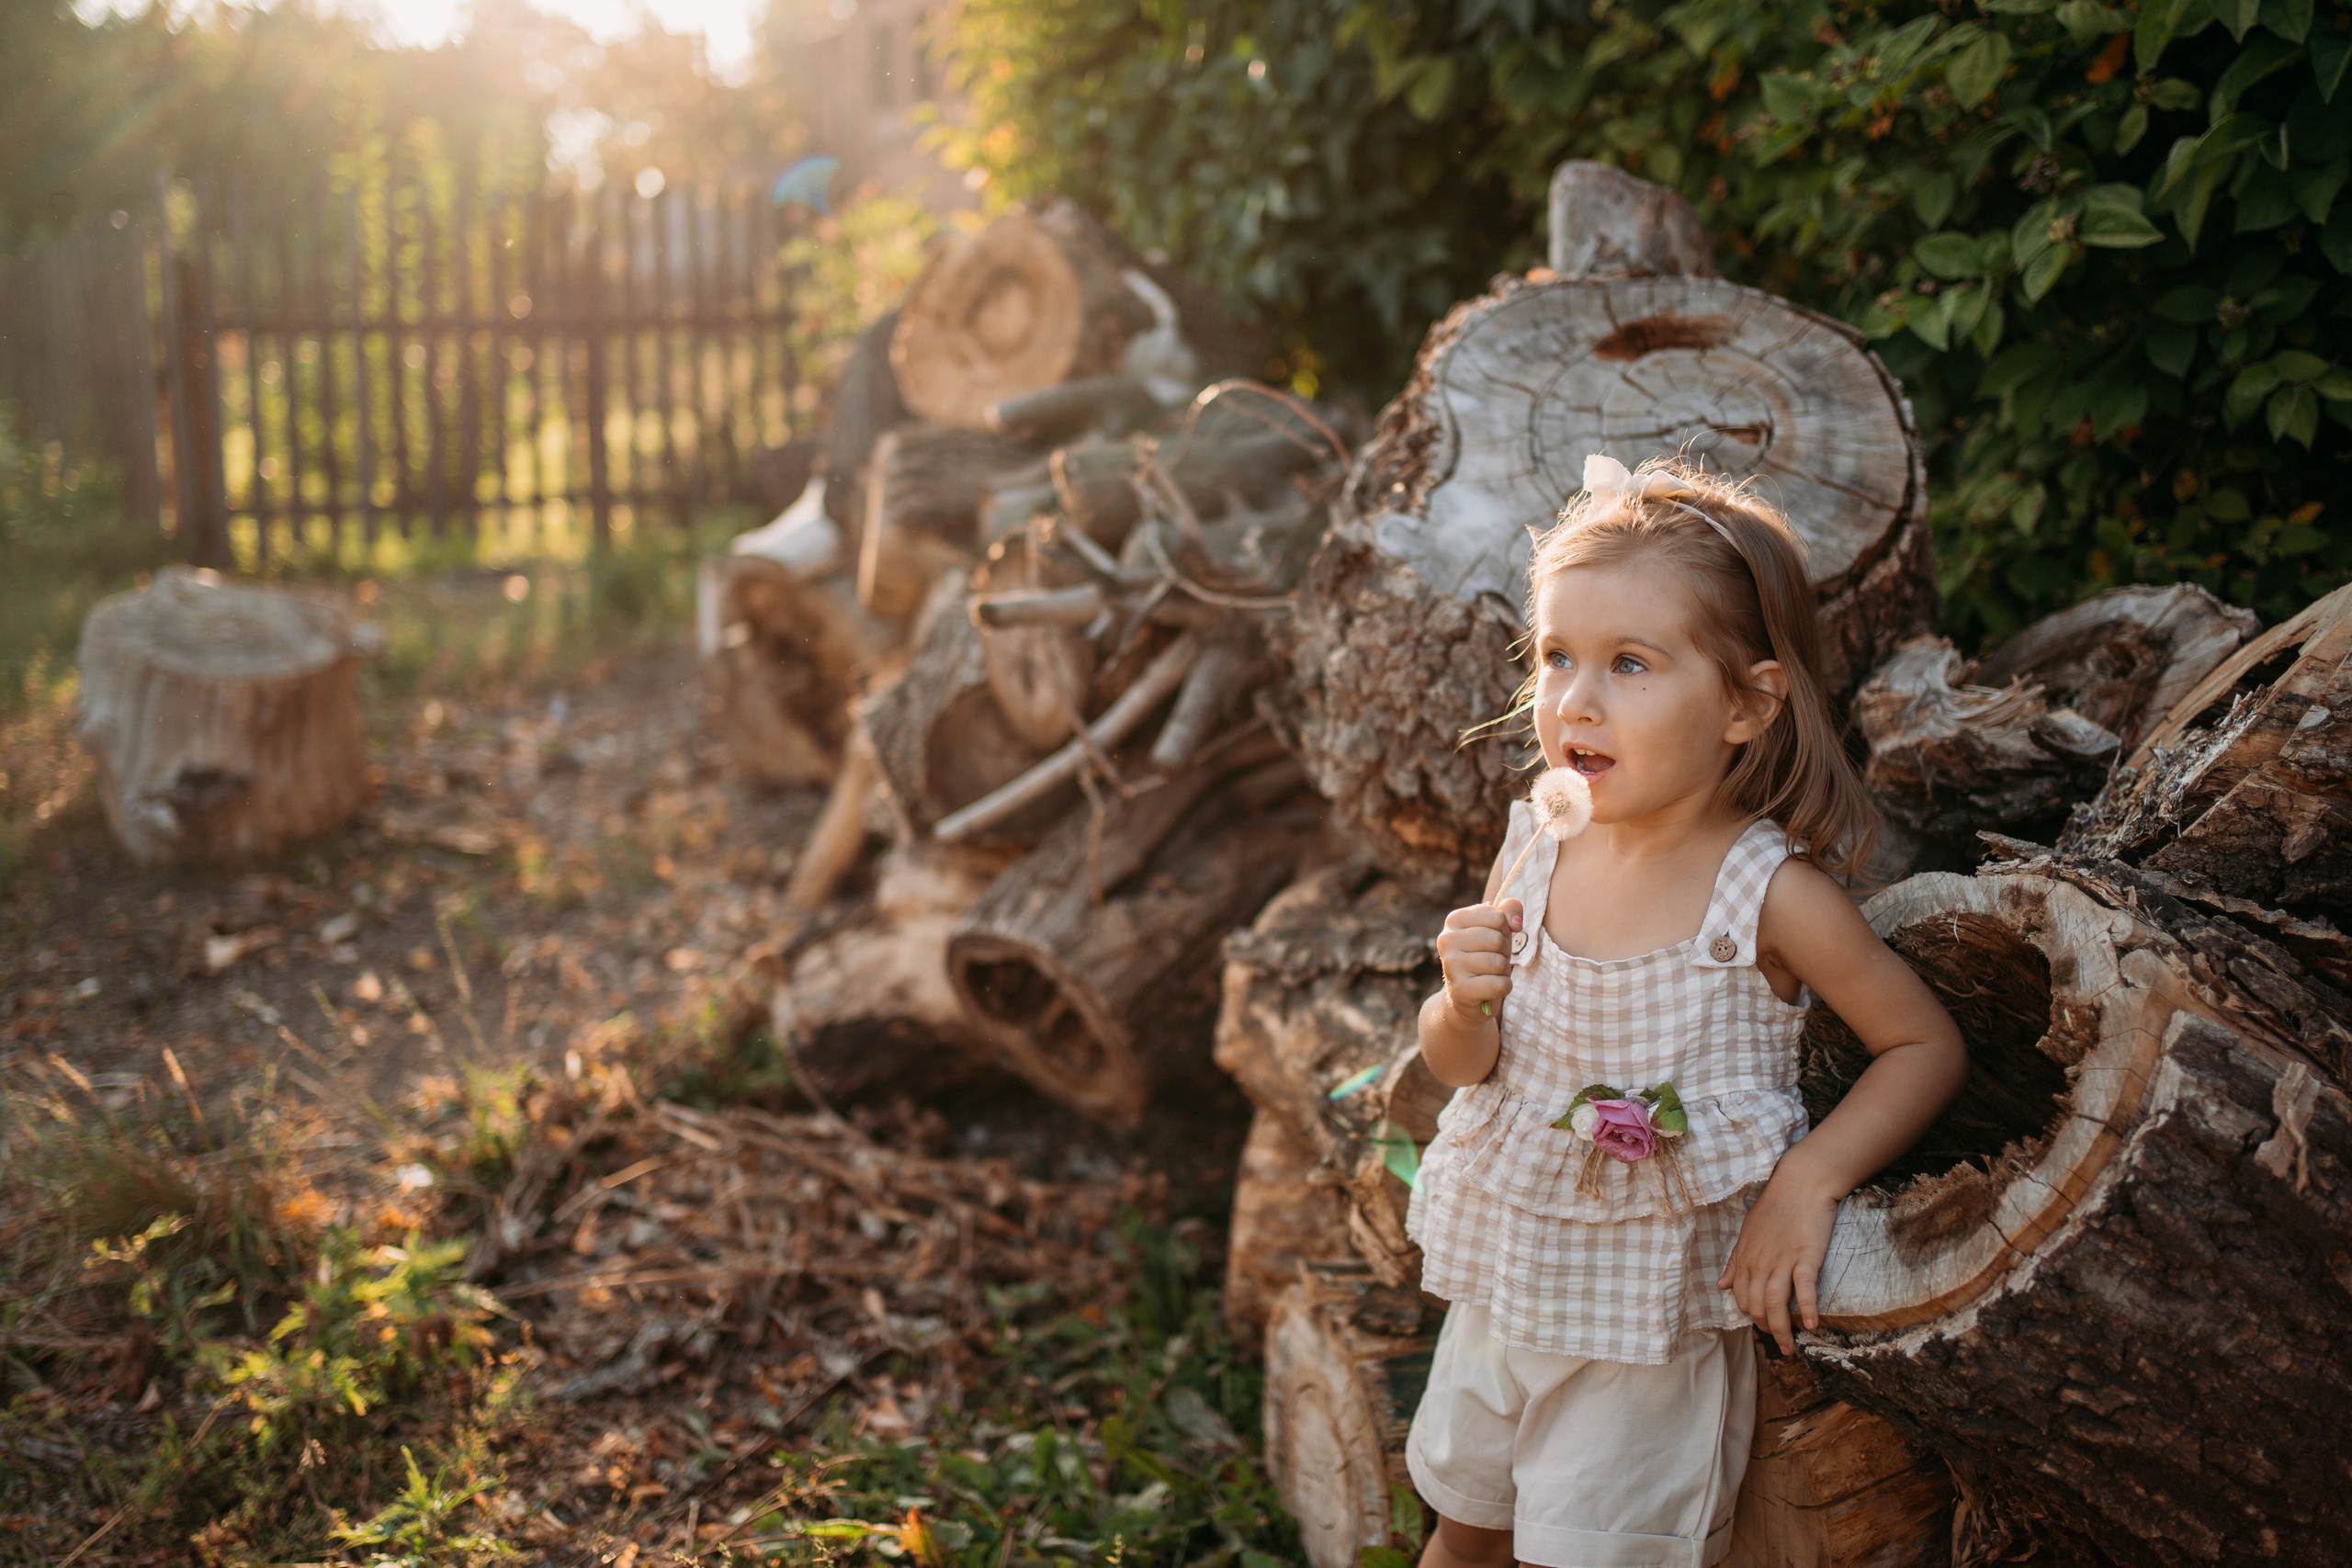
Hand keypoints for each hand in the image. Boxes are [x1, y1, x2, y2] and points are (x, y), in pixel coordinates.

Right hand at [1435, 899, 1519, 1024]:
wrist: (1468, 995)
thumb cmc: (1485, 955)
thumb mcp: (1498, 929)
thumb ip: (1510, 909)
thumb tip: (1516, 923)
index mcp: (1454, 920)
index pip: (1497, 917)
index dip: (1504, 930)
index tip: (1491, 940)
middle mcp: (1447, 940)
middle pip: (1497, 940)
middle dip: (1503, 952)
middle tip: (1491, 960)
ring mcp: (1451, 965)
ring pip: (1499, 963)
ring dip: (1503, 971)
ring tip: (1489, 974)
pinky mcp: (1461, 990)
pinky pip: (1500, 985)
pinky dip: (1504, 987)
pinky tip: (1491, 988)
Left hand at [1717, 1157, 1839, 1353]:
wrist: (1801, 1183)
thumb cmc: (1776, 1206)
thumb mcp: (1748, 1232)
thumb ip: (1735, 1260)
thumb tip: (1722, 1286)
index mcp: (1745, 1257)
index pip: (1741, 1297)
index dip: (1751, 1316)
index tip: (1763, 1326)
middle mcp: (1760, 1262)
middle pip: (1758, 1306)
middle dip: (1766, 1329)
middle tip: (1780, 1344)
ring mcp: (1782, 1260)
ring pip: (1776, 1304)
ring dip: (1782, 1330)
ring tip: (1790, 1347)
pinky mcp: (1805, 1256)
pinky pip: (1804, 1289)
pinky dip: (1806, 1310)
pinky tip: (1810, 1326)